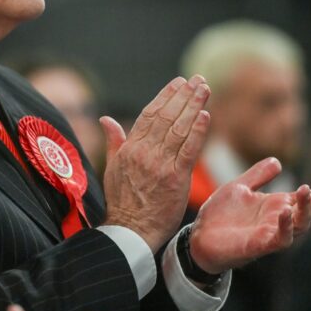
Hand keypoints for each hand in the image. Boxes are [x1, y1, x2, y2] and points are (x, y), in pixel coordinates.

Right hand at [100, 75, 210, 252]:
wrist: (130, 231)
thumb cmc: (122, 201)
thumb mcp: (112, 167)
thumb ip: (114, 140)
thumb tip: (105, 118)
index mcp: (130, 148)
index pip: (149, 114)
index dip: (165, 96)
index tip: (178, 83)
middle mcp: (144, 152)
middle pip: (167, 116)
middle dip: (184, 95)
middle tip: (197, 79)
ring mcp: (160, 164)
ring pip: (179, 128)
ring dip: (193, 106)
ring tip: (204, 89)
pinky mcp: (175, 178)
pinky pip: (188, 150)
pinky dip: (197, 131)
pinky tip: (205, 115)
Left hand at [188, 157, 310, 273]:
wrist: (199, 235)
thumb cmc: (220, 214)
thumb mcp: (239, 187)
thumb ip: (258, 175)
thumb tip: (278, 161)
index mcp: (275, 205)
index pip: (304, 197)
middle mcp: (278, 220)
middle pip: (309, 211)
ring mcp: (271, 233)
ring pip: (300, 225)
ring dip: (305, 209)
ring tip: (305, 190)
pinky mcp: (260, 245)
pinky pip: (280, 239)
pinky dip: (286, 226)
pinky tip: (286, 211)